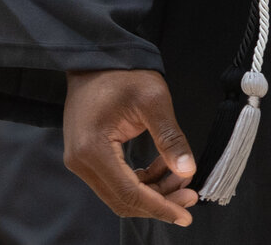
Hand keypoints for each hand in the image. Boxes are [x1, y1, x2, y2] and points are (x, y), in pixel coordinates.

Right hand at [62, 69, 198, 226]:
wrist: (95, 56)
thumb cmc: (122, 73)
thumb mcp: (153, 100)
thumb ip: (170, 138)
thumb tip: (188, 171)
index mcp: (93, 149)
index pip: (129, 193)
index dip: (160, 207)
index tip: (186, 214)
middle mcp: (81, 161)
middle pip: (123, 199)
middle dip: (159, 202)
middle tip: (190, 196)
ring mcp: (80, 160)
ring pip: (120, 193)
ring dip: (152, 192)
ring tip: (181, 179)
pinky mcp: (86, 155)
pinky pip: (115, 180)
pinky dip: (141, 181)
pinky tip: (163, 168)